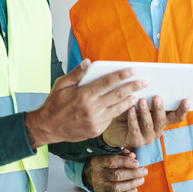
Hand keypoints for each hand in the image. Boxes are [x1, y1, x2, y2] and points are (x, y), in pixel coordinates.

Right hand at [24, 59, 144, 147]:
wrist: (48, 127)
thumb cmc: (54, 103)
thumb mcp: (61, 85)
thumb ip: (76, 73)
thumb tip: (88, 62)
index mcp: (83, 94)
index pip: (107, 81)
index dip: (121, 75)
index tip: (133, 70)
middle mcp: (91, 108)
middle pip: (117, 94)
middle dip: (133, 87)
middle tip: (144, 81)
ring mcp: (95, 120)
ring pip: (118, 108)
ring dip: (129, 100)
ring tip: (138, 94)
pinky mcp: (96, 130)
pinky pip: (110, 118)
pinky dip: (118, 111)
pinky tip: (124, 106)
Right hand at [84, 152, 145, 191]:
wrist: (90, 173)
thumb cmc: (104, 162)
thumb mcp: (110, 154)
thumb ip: (121, 154)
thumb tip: (133, 156)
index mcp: (97, 161)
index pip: (111, 161)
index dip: (125, 162)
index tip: (137, 163)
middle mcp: (96, 174)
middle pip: (116, 175)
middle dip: (133, 174)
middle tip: (144, 171)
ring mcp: (98, 186)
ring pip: (116, 187)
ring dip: (131, 184)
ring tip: (141, 180)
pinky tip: (135, 189)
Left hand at [102, 96, 189, 147]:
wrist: (111, 123)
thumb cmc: (128, 108)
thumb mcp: (140, 101)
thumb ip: (149, 95)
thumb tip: (154, 80)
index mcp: (162, 120)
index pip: (176, 116)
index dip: (183, 109)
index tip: (186, 99)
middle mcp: (157, 130)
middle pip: (162, 120)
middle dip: (160, 108)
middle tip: (157, 96)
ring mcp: (147, 137)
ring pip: (149, 125)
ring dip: (145, 112)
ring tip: (141, 100)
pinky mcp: (135, 141)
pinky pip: (135, 129)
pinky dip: (133, 118)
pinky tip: (130, 109)